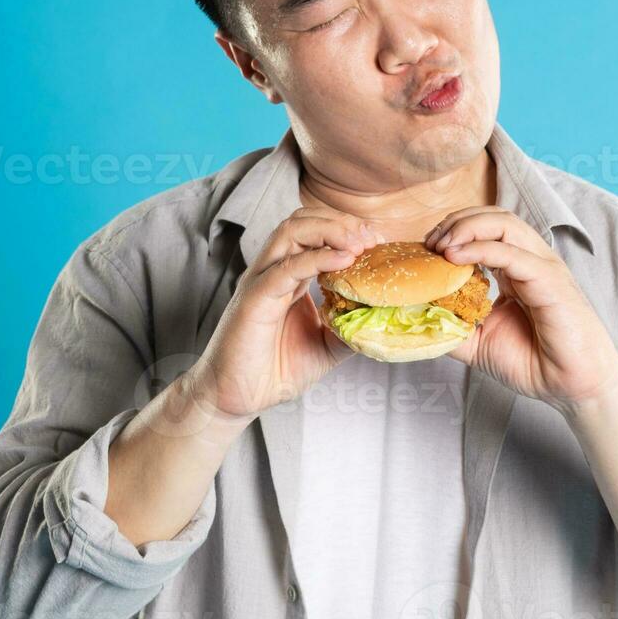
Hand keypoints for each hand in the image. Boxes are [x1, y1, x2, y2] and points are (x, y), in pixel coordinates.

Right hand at [186, 208, 377, 421]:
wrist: (235, 397)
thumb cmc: (273, 371)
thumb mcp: (324, 347)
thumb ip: (349, 328)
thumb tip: (381, 318)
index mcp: (288, 276)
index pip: (314, 232)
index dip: (347, 229)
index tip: (378, 240)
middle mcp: (273, 271)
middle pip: (302, 221)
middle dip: (341, 222)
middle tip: (372, 237)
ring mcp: (261, 281)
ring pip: (290, 232)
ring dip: (330, 230)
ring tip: (359, 243)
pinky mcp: (255, 298)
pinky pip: (286, 268)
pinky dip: (317, 258)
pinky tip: (344, 260)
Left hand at [425, 207, 617, 411]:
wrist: (573, 387)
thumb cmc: (535, 363)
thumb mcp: (478, 343)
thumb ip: (450, 326)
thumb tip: (414, 317)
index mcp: (515, 269)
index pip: (484, 229)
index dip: (451, 231)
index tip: (424, 251)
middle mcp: (530, 261)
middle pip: (492, 217)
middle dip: (455, 222)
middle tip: (429, 243)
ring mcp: (542, 267)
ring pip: (504, 224)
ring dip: (466, 228)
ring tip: (440, 246)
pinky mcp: (551, 281)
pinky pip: (513, 254)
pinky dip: (480, 249)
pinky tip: (455, 258)